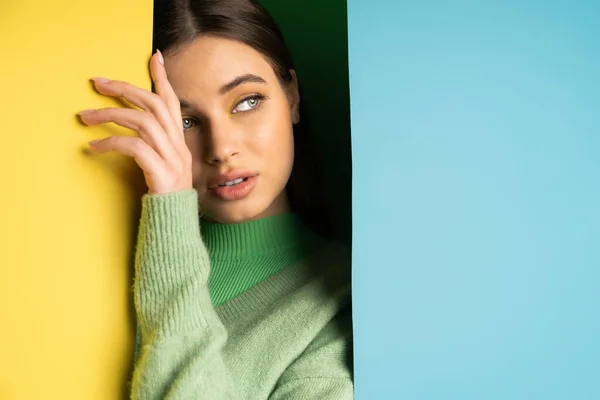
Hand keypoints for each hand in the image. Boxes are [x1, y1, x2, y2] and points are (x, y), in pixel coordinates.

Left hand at [78, 50, 192, 194]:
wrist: (174, 223)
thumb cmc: (165, 193)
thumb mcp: (163, 163)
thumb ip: (155, 143)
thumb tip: (134, 125)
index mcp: (179, 141)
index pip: (172, 102)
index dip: (163, 79)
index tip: (153, 58)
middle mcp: (178, 146)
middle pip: (155, 105)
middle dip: (125, 89)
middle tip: (98, 83)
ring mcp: (172, 159)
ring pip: (143, 122)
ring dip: (110, 115)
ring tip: (85, 117)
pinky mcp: (161, 172)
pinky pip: (135, 148)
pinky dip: (112, 143)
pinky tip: (94, 147)